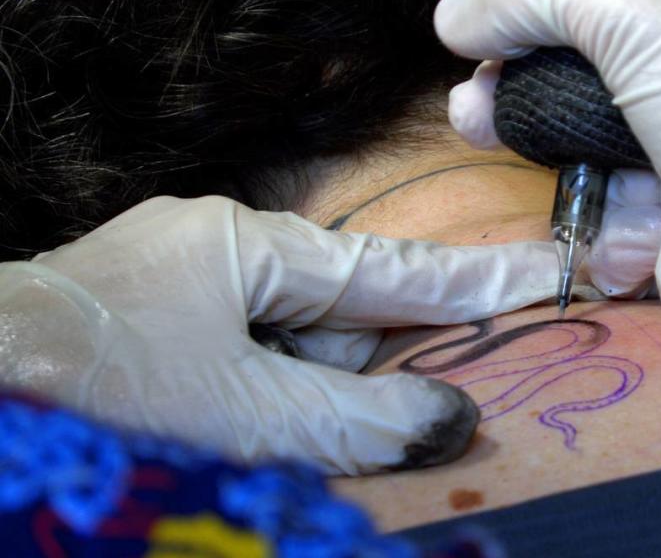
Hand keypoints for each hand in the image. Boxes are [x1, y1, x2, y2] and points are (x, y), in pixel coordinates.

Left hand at [0, 196, 557, 474]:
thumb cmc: (97, 391)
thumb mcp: (245, 416)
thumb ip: (358, 423)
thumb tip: (451, 422)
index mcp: (247, 248)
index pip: (391, 271)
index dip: (475, 281)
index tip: (547, 271)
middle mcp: (220, 255)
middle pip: (339, 316)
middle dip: (377, 364)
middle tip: (412, 400)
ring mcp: (185, 290)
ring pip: (293, 346)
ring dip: (312, 395)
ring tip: (286, 426)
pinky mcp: (160, 328)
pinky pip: (252, 361)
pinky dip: (273, 401)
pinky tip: (258, 427)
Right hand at [435, 0, 660, 480]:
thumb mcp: (626, 5)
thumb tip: (454, 16)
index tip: (498, 13)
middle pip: (597, 47)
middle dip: (522, 57)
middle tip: (475, 74)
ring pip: (591, 117)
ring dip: (526, 116)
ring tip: (473, 120)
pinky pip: (610, 183)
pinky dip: (579, 182)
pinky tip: (550, 175)